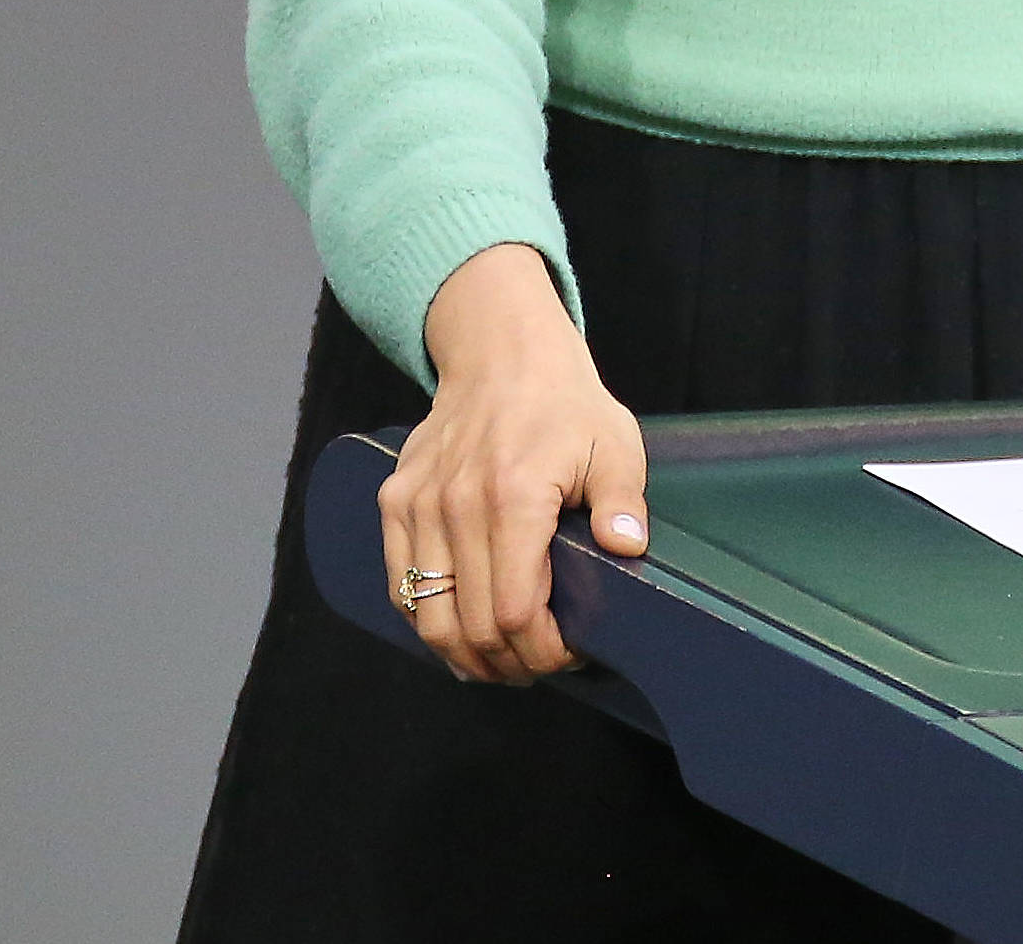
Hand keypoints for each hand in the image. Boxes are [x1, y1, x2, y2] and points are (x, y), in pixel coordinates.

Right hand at [377, 243, 652, 683]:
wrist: (501, 355)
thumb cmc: (564, 403)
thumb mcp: (615, 444)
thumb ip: (623, 501)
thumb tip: (627, 548)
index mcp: (513, 497)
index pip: (514, 611)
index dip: (542, 651)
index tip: (570, 655)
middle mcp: (456, 506)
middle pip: (469, 625)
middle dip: (509, 663)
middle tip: (540, 667)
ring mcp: (418, 505)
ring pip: (426, 616)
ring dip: (464, 654)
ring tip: (501, 662)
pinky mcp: (395, 502)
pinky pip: (400, 585)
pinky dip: (426, 621)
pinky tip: (460, 633)